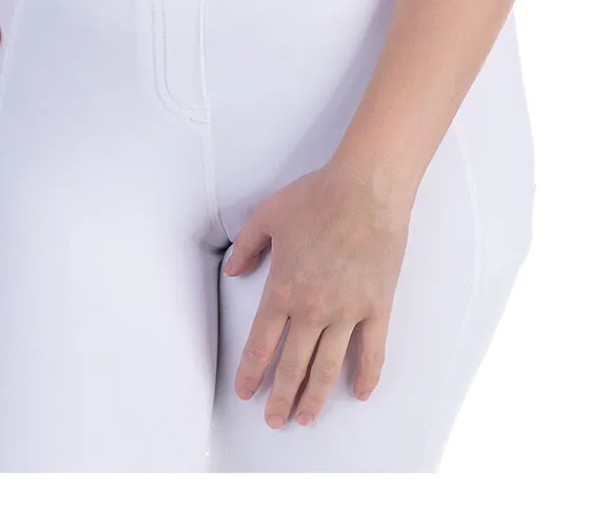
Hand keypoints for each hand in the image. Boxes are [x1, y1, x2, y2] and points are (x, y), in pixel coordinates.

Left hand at [223, 161, 410, 427]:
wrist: (366, 188)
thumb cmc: (317, 196)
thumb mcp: (268, 215)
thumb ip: (247, 246)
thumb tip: (233, 270)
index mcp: (282, 289)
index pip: (261, 343)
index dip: (251, 372)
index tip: (246, 392)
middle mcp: (312, 309)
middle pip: (292, 365)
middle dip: (281, 397)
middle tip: (275, 420)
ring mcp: (347, 312)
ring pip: (327, 367)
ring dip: (315, 397)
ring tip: (307, 418)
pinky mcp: (376, 307)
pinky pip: (372, 351)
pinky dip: (366, 376)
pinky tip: (359, 393)